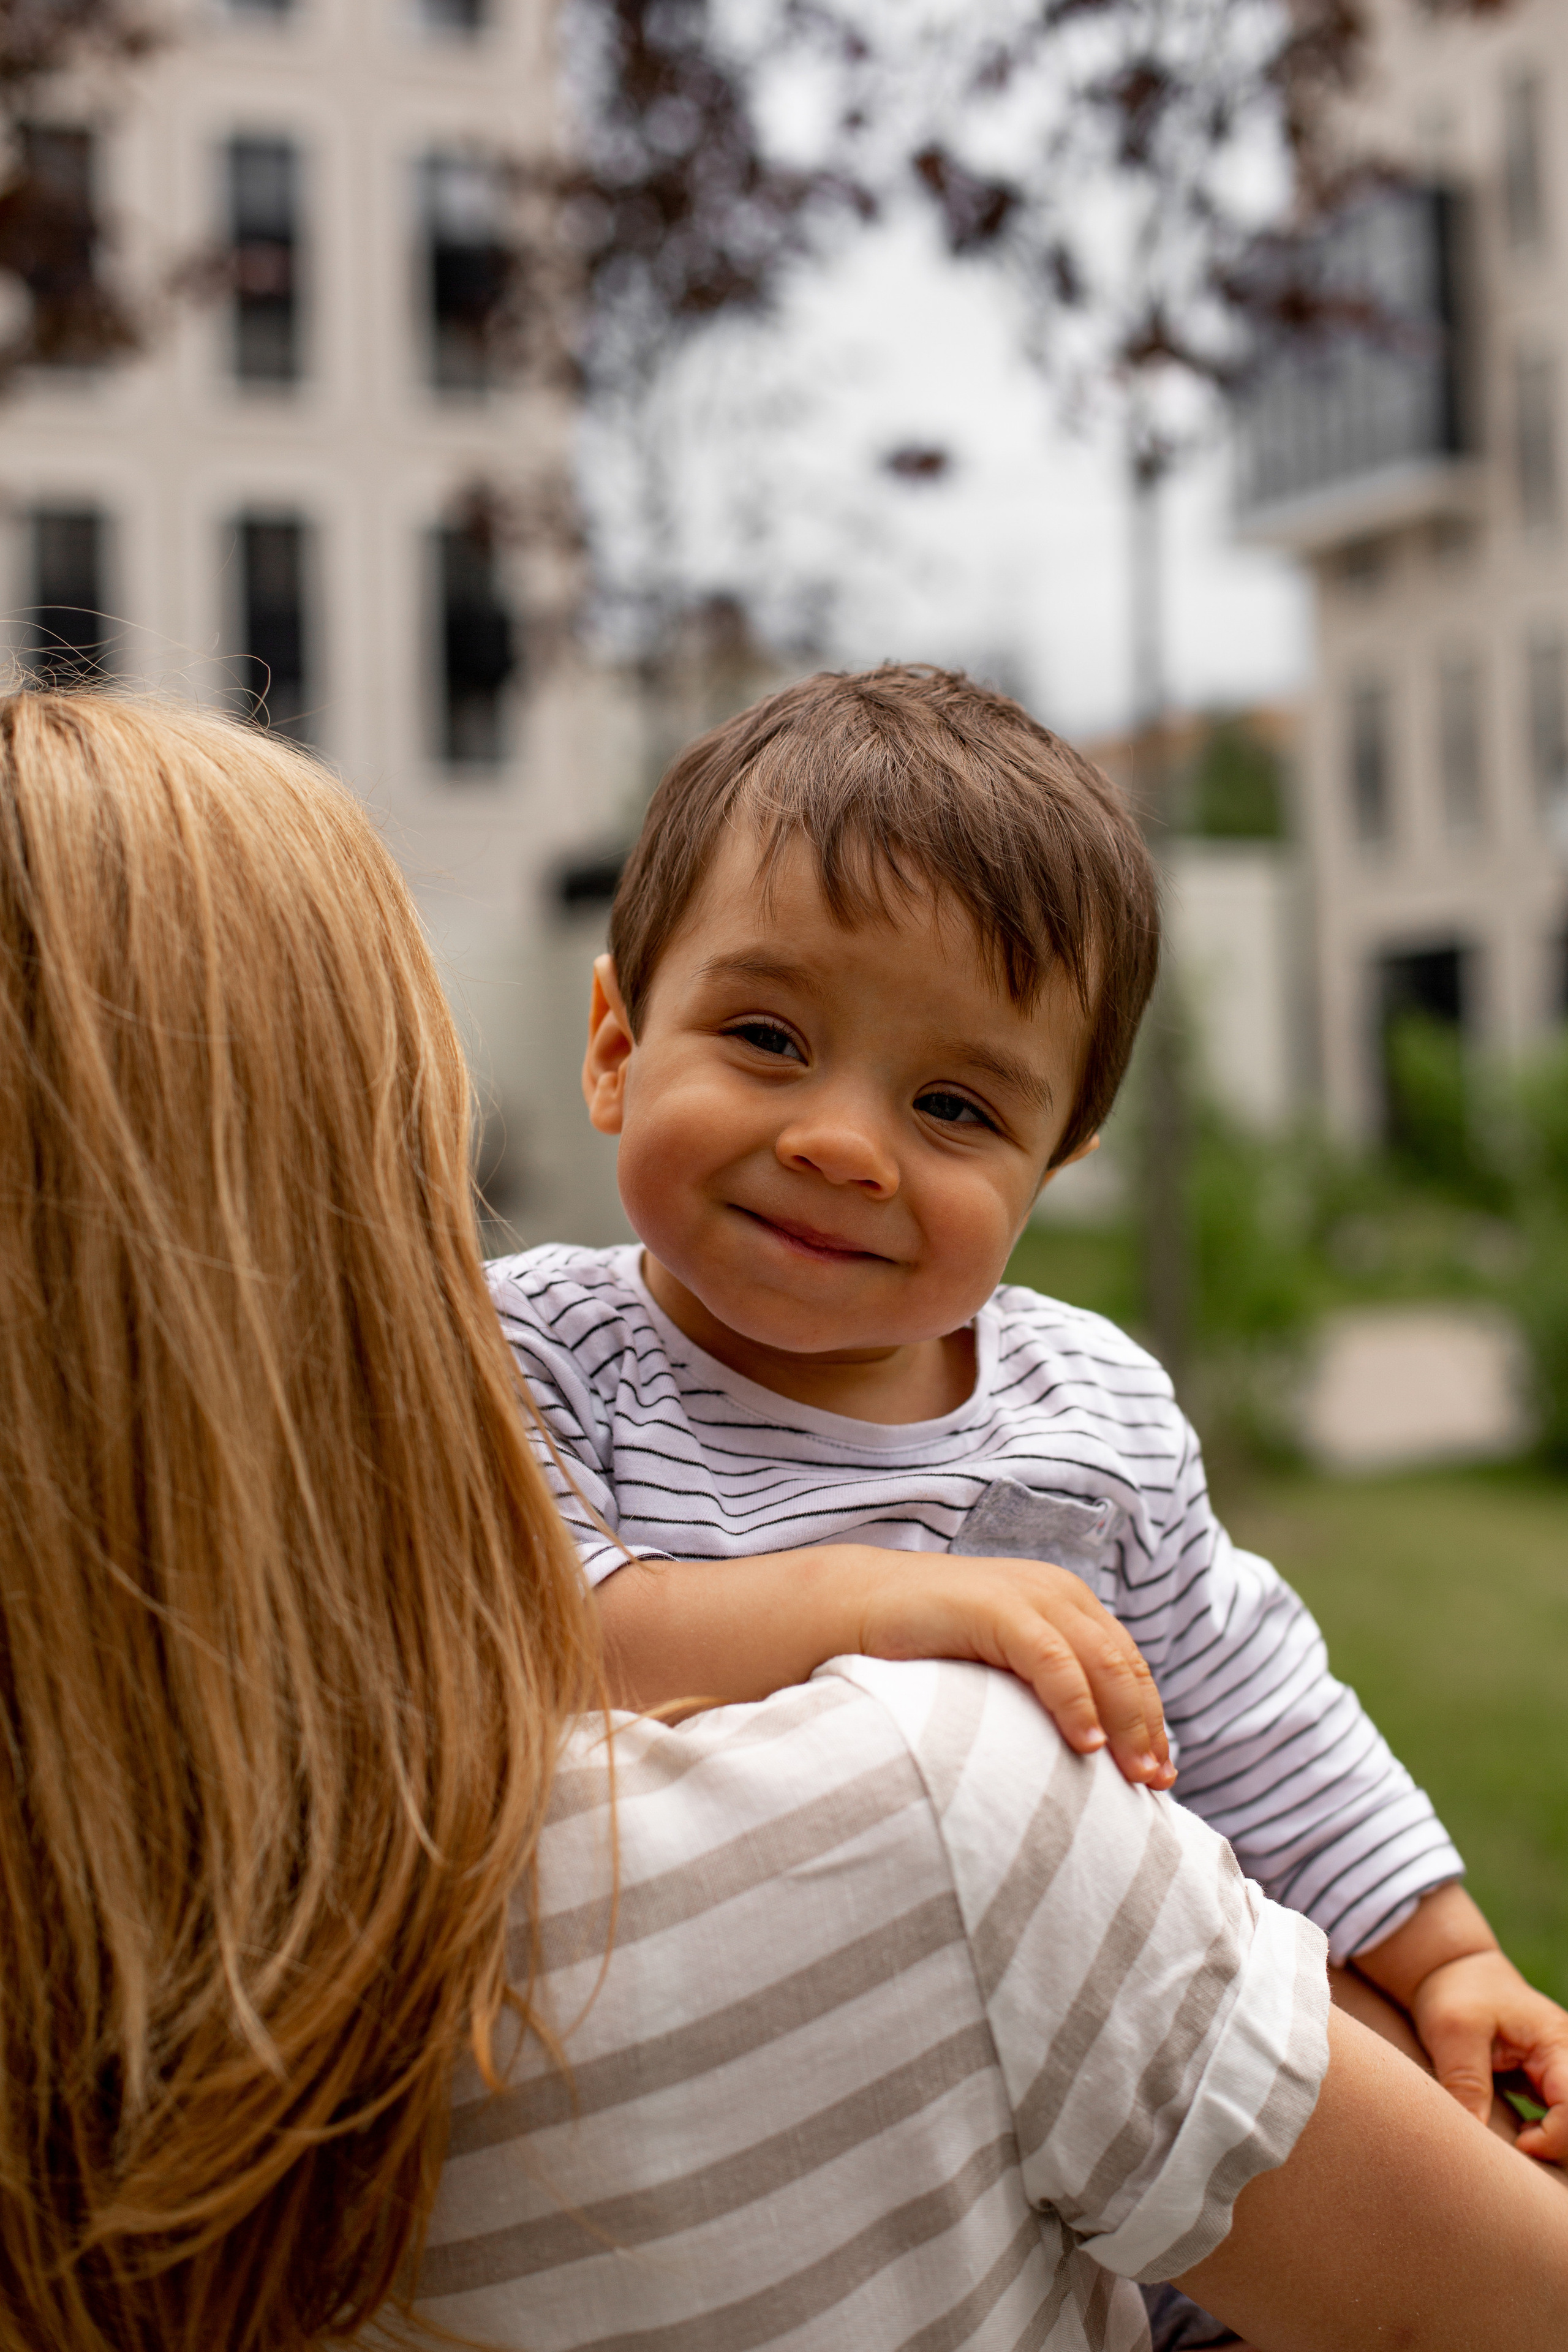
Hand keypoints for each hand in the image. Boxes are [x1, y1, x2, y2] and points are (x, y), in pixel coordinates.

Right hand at [849, 1547, 1172, 1789]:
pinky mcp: (996, 1607)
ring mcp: (1029, 1595)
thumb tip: (1081, 1752)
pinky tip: (1087, 1744)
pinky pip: (1052, 1658)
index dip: (1151, 1719)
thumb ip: (1038, 1688)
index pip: (1128, 1664)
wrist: (855, 1604)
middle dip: (1147, 1726)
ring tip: (1134, 1776)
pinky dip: (1076, 1702)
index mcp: (1065, 1603)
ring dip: (1125, 1722)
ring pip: (1102, 1662)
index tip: (1162, 1775)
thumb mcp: (998, 1665)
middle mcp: (1058, 1592)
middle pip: (1126, 1665)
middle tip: (1156, 1784)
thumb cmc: (922, 1647)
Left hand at [1411, 1950, 1567, 2164]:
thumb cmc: (1456, 1992)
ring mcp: (1558, 2070)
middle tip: (1517, 2148)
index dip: (1554, 2137)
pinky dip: (1543, 2133)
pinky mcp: (1545, 2080)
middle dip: (1556, 2143)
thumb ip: (1466, 2080)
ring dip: (1552, 2140)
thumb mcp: (1453, 2030)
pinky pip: (1559, 2117)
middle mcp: (1566, 2058)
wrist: (1452, 1971)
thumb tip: (1474, 2135)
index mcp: (1555, 2042)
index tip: (1520, 2144)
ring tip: (1517, 2141)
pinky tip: (1520, 2133)